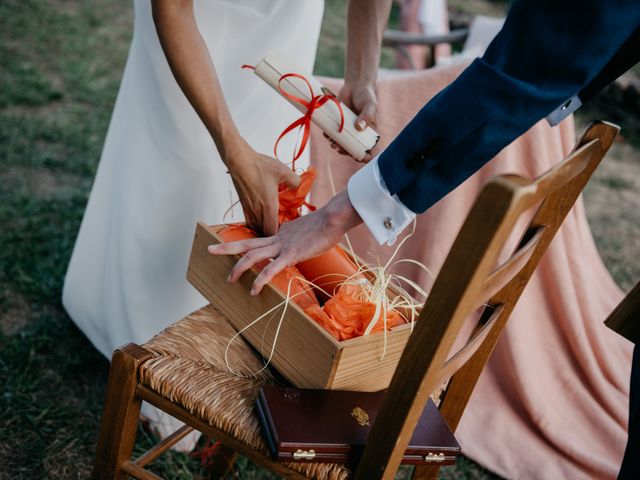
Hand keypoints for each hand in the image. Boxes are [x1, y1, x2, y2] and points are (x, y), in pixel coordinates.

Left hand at [208, 190, 362, 294]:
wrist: (333, 218)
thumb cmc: (327, 224)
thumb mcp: (309, 231)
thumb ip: (301, 237)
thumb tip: (303, 241)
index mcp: (281, 233)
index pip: (259, 240)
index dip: (245, 245)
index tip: (233, 249)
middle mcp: (277, 238)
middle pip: (246, 243)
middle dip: (226, 247)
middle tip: (210, 250)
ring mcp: (282, 246)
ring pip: (252, 256)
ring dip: (238, 268)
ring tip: (229, 279)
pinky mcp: (290, 255)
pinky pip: (270, 270)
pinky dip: (259, 281)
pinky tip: (253, 290)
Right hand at [226, 145, 299, 235]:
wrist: (239, 161)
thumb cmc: (260, 165)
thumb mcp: (284, 171)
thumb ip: (295, 181)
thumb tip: (300, 186)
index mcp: (268, 206)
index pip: (272, 232)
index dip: (279, 235)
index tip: (286, 230)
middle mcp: (257, 211)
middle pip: (264, 233)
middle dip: (272, 234)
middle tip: (281, 229)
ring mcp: (248, 209)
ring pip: (255, 229)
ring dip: (263, 230)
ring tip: (272, 225)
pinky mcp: (243, 206)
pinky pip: (249, 222)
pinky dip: (256, 224)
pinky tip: (262, 218)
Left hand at [326, 81, 378, 159]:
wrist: (355, 86)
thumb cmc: (366, 96)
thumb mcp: (370, 105)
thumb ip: (367, 116)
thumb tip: (359, 128)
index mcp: (369, 133)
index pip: (368, 149)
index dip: (364, 156)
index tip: (357, 157)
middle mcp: (358, 134)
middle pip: (352, 149)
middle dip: (345, 151)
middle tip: (338, 148)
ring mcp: (348, 130)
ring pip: (342, 144)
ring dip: (336, 146)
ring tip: (332, 143)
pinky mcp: (338, 124)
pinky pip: (333, 134)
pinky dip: (329, 136)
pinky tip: (327, 134)